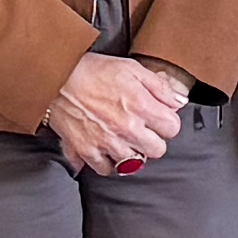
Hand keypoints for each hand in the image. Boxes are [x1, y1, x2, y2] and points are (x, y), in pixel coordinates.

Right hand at [46, 54, 191, 174]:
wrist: (58, 78)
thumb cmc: (94, 70)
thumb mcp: (132, 68)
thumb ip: (159, 86)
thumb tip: (179, 102)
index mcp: (140, 105)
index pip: (172, 128)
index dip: (167, 121)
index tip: (158, 117)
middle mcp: (126, 128)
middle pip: (157, 150)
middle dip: (153, 139)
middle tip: (142, 128)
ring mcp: (106, 142)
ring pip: (134, 163)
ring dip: (132, 152)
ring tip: (124, 138)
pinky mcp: (86, 151)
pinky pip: (106, 169)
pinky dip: (108, 162)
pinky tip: (107, 148)